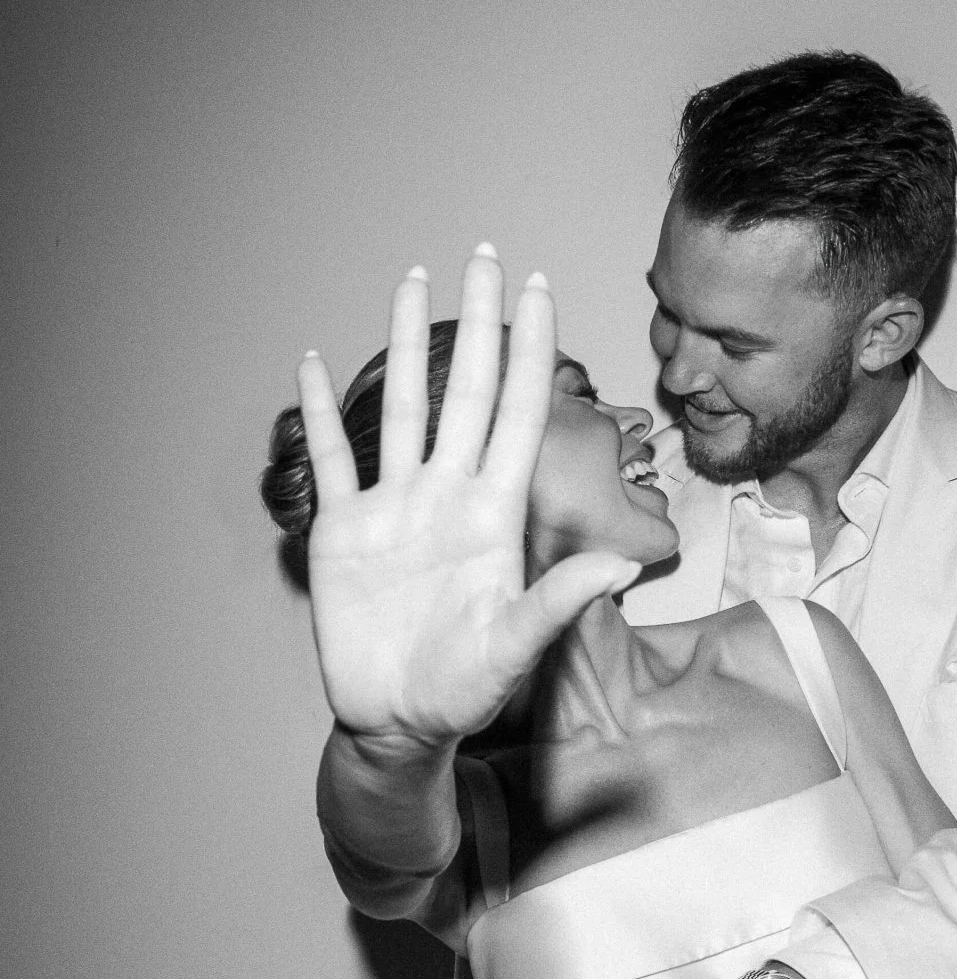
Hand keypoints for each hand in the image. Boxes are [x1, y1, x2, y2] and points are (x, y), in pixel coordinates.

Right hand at [298, 252, 639, 745]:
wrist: (397, 723)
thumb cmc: (463, 691)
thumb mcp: (514, 647)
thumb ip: (559, 602)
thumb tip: (621, 565)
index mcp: (493, 512)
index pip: (521, 412)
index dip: (532, 350)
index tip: (539, 290)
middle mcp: (448, 495)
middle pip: (467, 389)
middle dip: (477, 321)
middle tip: (483, 255)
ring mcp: (395, 506)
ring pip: (403, 406)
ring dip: (406, 344)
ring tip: (413, 280)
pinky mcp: (344, 528)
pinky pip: (333, 459)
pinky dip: (321, 412)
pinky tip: (314, 363)